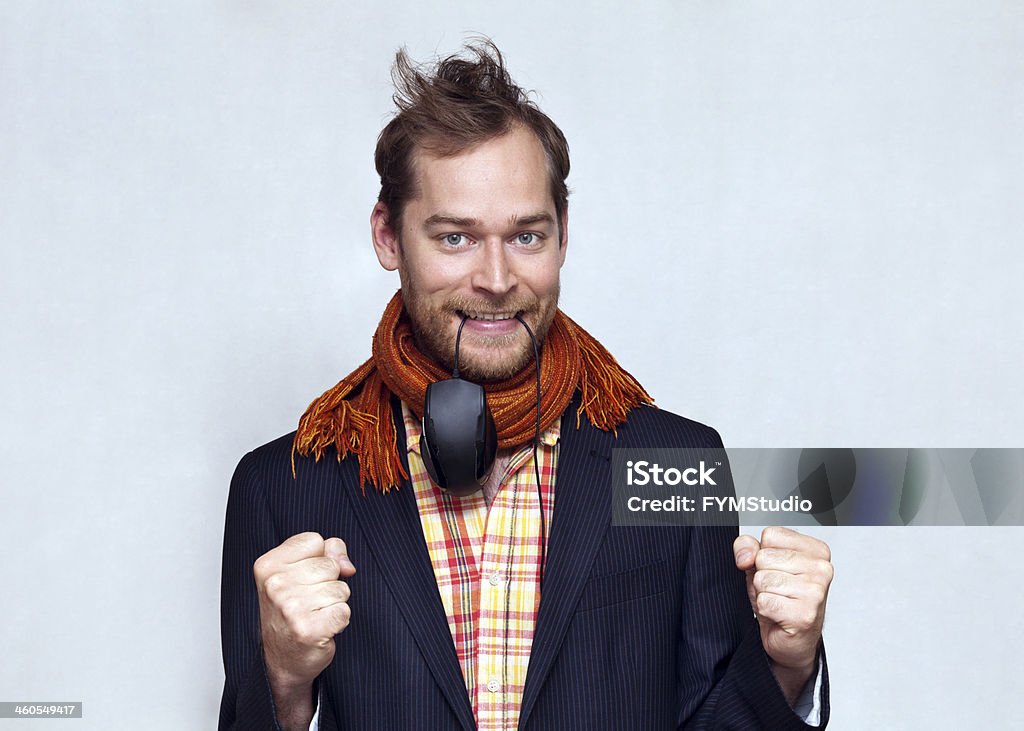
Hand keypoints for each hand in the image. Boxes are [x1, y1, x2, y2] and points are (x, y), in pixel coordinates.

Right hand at [254, 532, 355, 727]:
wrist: (282, 661)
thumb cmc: (292, 611)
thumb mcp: (299, 572)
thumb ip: (327, 552)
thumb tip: (347, 565)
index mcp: (268, 565)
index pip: (315, 540)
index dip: (318, 559)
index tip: (303, 579)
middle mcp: (275, 585)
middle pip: (330, 565)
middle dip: (328, 583)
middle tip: (309, 602)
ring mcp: (290, 608)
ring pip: (341, 588)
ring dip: (334, 603)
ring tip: (314, 615)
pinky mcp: (309, 629)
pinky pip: (344, 611)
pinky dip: (339, 621)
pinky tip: (321, 628)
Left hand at [733, 526, 832, 703]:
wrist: (792, 639)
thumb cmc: (780, 598)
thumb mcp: (760, 564)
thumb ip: (747, 547)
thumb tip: (746, 556)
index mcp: (816, 550)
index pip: (771, 535)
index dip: (762, 554)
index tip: (776, 570)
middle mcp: (822, 568)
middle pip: (764, 557)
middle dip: (762, 576)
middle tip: (778, 591)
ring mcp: (816, 592)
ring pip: (762, 579)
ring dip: (763, 594)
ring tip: (779, 602)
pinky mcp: (805, 614)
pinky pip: (765, 601)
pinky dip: (765, 610)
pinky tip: (780, 615)